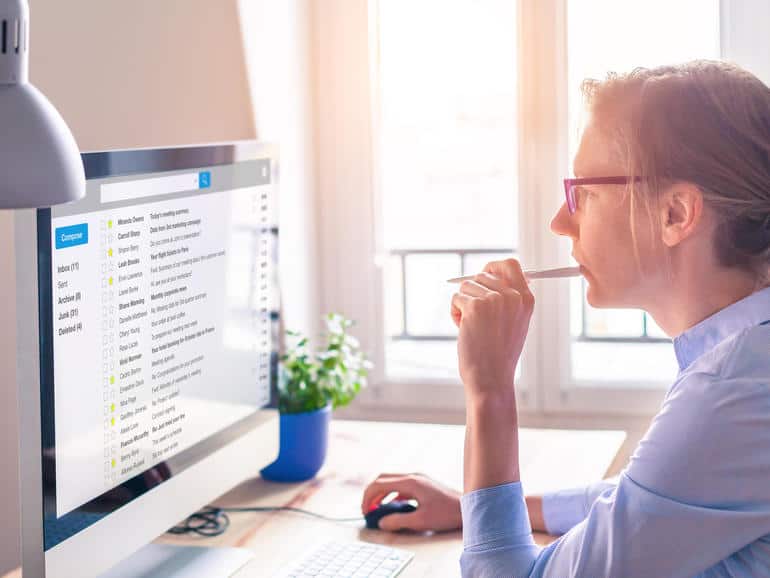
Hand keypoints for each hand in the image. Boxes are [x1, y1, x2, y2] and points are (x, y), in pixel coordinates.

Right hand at [360, 473, 461, 531]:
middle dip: (371, 493)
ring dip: (381, 494)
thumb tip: (382, 522)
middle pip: (383, 478)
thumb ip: (398, 521)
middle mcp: (413, 476)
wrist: (468, 507)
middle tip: (367, 509)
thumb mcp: (421, 521)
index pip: (380, 483)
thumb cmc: (447, 513)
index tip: (365, 510)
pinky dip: (392, 495)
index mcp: (410, 482)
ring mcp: (418, 478)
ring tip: (376, 509)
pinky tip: (393, 508)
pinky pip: (400, 486)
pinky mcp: (422, 484)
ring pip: (391, 481)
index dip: (368, 496)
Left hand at [450, 258, 534, 401]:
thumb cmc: (499, 354)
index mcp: (526, 299)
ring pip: (466, 286)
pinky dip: (455, 314)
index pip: (510, 265)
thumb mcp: (514, 323)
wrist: (491, 378)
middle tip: (475, 317)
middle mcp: (512, 296)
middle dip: (473, 293)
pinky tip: (463, 331)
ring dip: (463, 305)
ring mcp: (494, 300)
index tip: (483, 275)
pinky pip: (456, 298)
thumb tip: (489, 274)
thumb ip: (508, 298)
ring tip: (472, 327)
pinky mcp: (474, 307)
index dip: (493, 267)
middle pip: (482, 275)